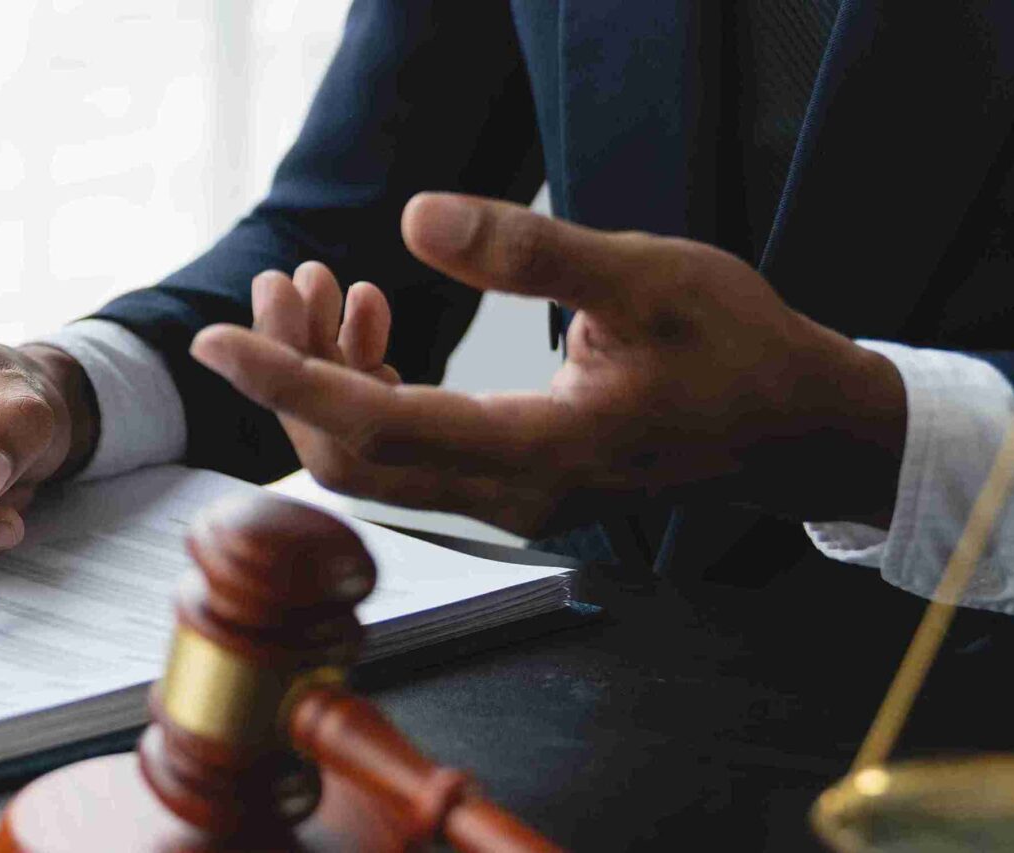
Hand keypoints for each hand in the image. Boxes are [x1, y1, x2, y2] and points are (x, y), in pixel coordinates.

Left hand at [189, 192, 905, 535]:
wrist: (801, 425)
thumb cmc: (740, 347)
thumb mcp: (648, 277)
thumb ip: (531, 253)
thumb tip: (417, 218)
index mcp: (541, 449)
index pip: (374, 427)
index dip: (283, 382)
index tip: (212, 340)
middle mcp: (512, 492)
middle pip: (352, 455)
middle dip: (294, 370)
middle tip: (283, 281)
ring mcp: (509, 495)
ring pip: (373, 454)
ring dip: (326, 375)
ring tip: (318, 286)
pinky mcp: (510, 480)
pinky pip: (408, 447)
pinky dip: (370, 385)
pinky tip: (373, 318)